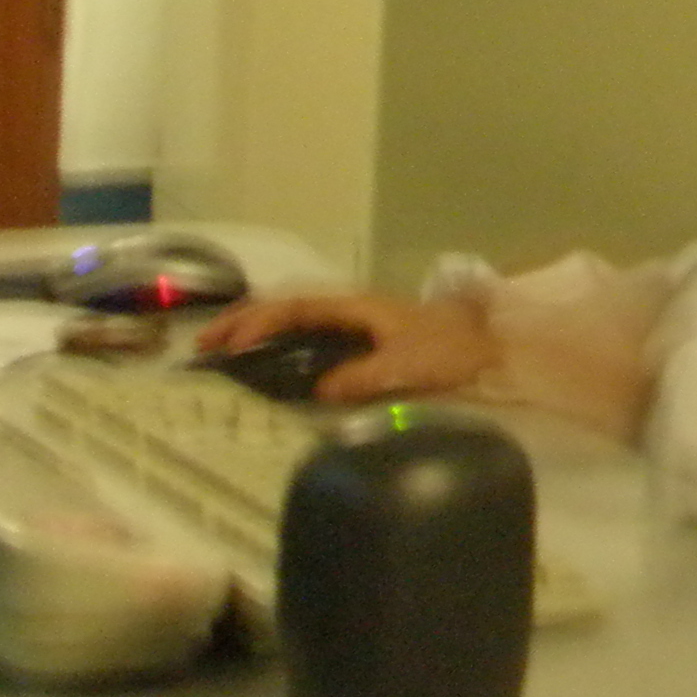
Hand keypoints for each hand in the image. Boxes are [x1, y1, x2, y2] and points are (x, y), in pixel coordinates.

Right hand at [195, 289, 492, 405]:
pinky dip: (281, 344)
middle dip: (244, 321)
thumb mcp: (405, 365)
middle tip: (203, 345)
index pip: (295, 307)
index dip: (258, 322)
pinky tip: (266, 363)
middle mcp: (352, 310)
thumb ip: (362, 376)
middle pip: (287, 308)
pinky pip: (311, 336)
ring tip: (221, 350)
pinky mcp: (364, 343)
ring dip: (257, 331)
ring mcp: (357, 324)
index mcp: (357, 307)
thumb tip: (318, 389)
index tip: (228, 343)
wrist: (493, 350)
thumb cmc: (451, 352)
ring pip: (295, 320)